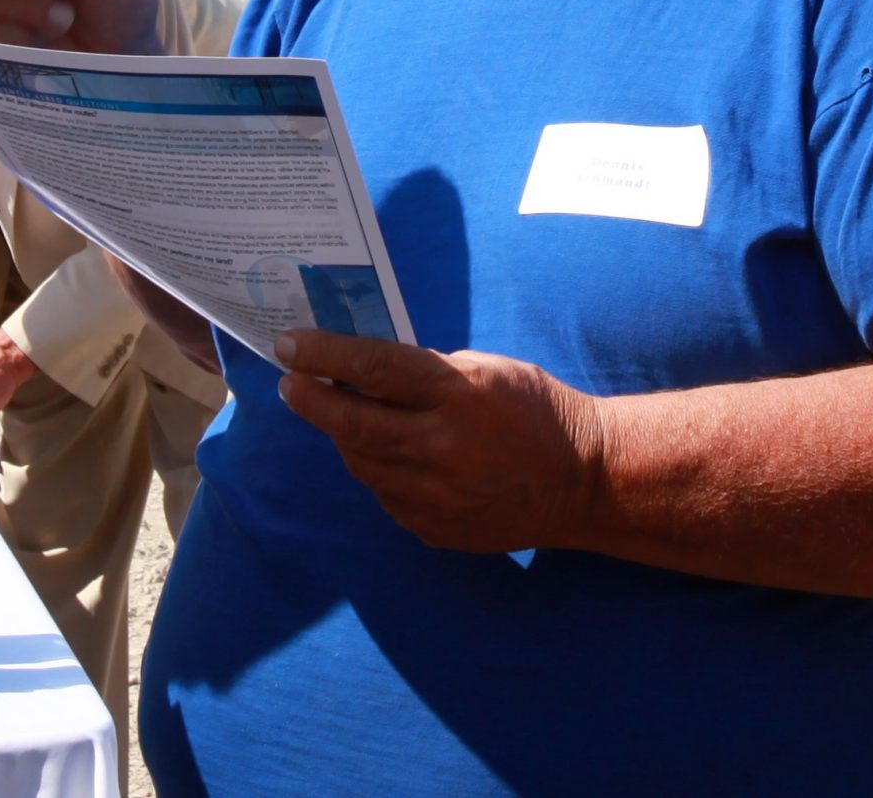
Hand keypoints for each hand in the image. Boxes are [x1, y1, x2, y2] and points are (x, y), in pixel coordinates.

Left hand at [275, 330, 607, 555]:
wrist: (584, 483)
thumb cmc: (535, 411)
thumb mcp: (485, 369)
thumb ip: (425, 371)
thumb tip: (362, 369)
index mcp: (458, 395)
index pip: (374, 369)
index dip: (324, 355)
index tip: (288, 345)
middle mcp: (442, 447)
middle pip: (353, 423)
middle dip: (311, 400)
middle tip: (290, 382)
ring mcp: (436, 496)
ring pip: (362, 462)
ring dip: (343, 435)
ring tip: (340, 413)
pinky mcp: (435, 528)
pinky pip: (386, 494)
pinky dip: (377, 470)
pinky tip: (387, 454)